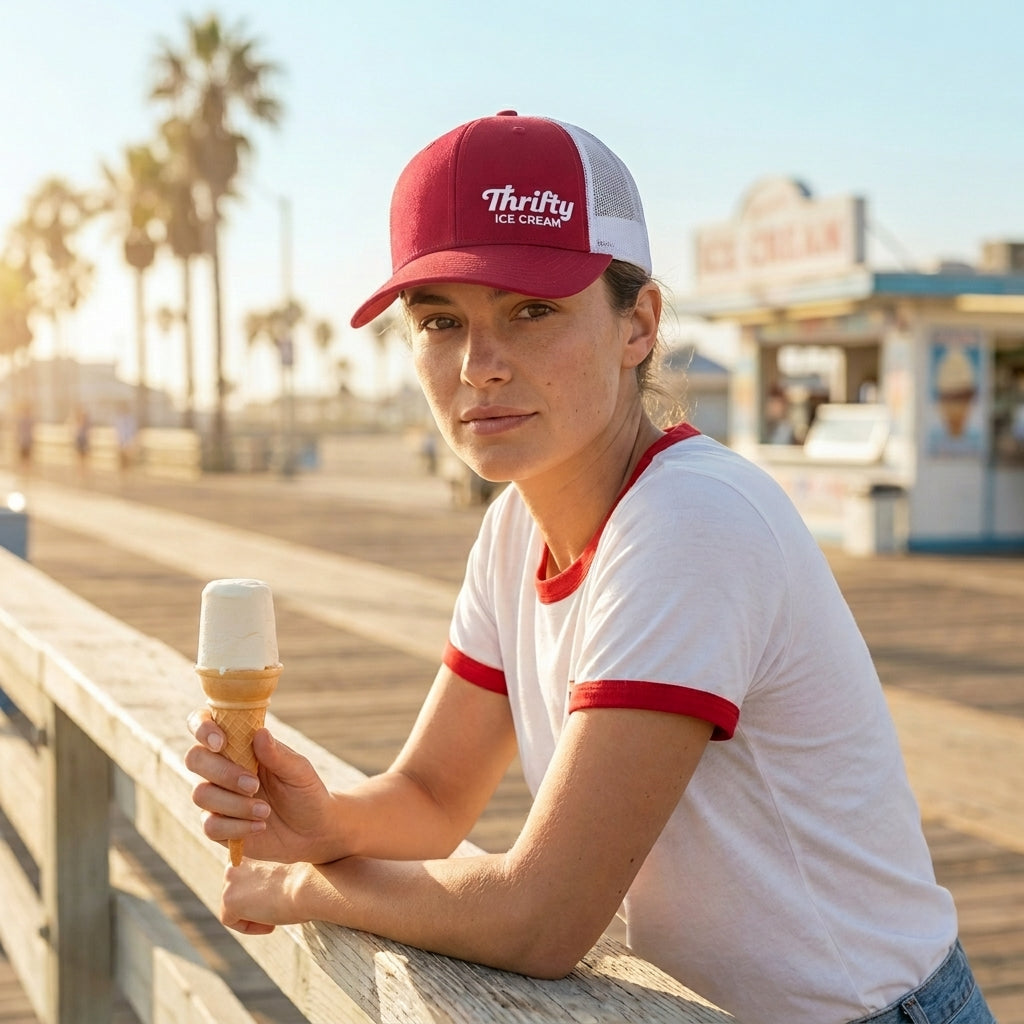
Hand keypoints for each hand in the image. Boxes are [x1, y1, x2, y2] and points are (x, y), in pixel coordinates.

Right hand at [186, 708, 340, 863]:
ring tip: (266, 811)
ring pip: (201, 794)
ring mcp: (216, 797)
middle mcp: (221, 767)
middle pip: (195, 759)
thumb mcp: (299, 771)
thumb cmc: (305, 791)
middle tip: (254, 784)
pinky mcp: (218, 826)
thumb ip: (278, 754)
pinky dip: (236, 827)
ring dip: (235, 804)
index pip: (205, 724)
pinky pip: (210, 826)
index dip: (203, 728)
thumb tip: (260, 733)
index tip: (220, 742)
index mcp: (239, 744)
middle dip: (222, 772)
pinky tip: (260, 826)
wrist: (312, 830)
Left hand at [219, 858, 308, 934]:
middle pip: (235, 886)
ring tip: (274, 917)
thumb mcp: (285, 865)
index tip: (277, 892)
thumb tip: (265, 886)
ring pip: (232, 902)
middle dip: (252, 900)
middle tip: (275, 907)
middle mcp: (234, 858)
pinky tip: (270, 924)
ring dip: (250, 913)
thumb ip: (268, 870)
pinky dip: (247, 926)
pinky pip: (229, 919)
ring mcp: (229, 878)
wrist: (309, 883)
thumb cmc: (308, 875)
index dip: (258, 884)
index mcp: (249, 843)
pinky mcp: (229, 899)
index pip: (243, 869)